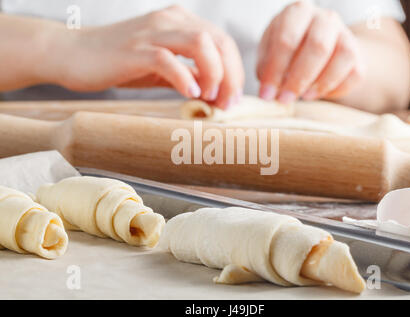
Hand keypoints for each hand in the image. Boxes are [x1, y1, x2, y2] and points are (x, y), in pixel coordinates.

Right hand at [47, 5, 243, 107]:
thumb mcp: (163, 67)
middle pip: (220, 42)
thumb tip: (217, 92)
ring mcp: (152, 32)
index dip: (235, 72)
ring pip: (201, 44)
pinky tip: (190, 94)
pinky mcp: (135, 49)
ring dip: (214, 74)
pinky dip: (184, 78)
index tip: (232, 99)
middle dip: (231, 76)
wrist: (73, 54)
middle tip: (227, 103)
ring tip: (209, 98)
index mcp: (181, 22)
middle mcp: (171, 20)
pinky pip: (168, 60)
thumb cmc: (119, 62)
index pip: (224, 42)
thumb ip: (189, 73)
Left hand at [257, 1, 364, 103]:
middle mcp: (325, 18)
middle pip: (318, 47)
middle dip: (299, 79)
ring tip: (304, 97)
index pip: (287, 40)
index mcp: (298, 12)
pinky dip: (337, 89)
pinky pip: (355, 73)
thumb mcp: (269, 52)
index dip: (276, 70)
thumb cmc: (286, 50)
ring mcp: (345, 34)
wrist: (314, 46)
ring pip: (343, 57)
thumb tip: (268, 92)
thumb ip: (267, 70)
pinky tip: (318, 94)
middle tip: (284, 99)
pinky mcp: (358, 54)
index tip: (266, 94)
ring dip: (321, 83)